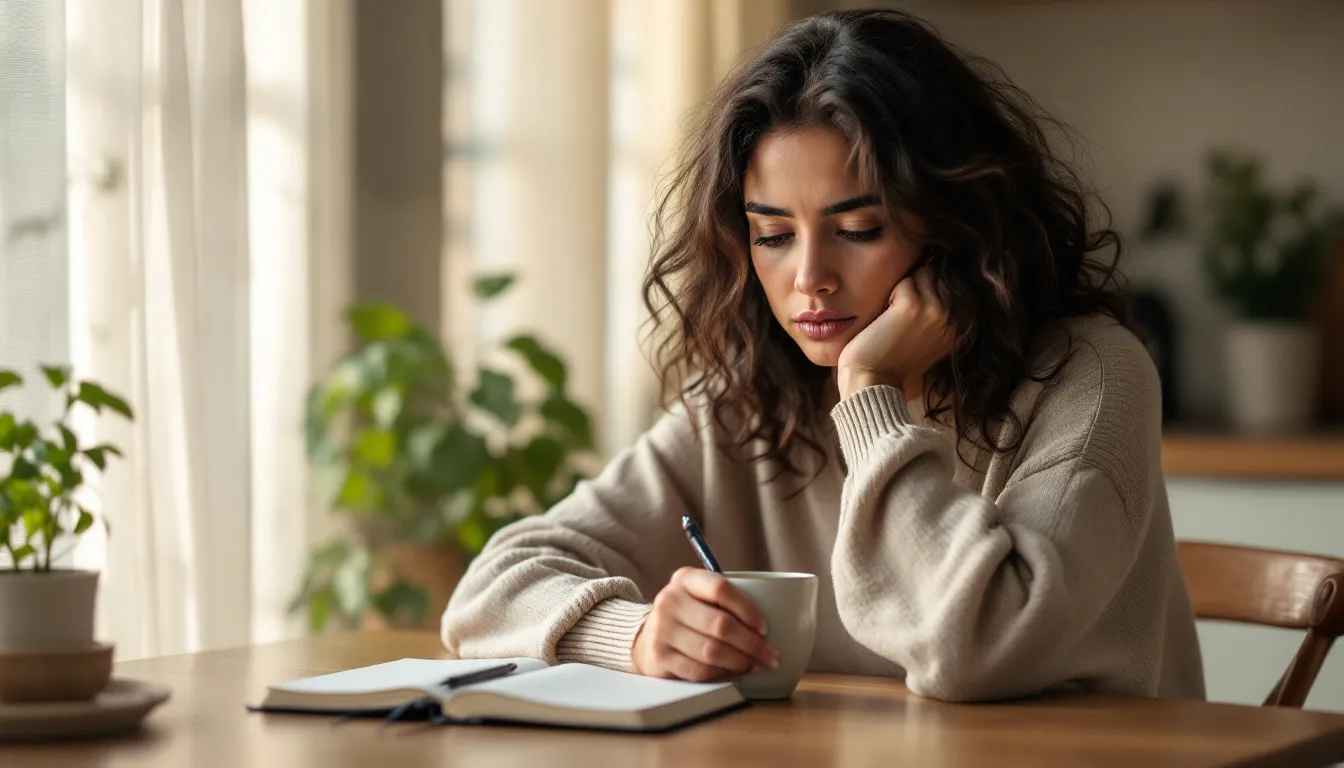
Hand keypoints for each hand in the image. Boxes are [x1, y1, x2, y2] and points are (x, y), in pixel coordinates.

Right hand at [631, 567, 778, 680]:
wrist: (647, 638)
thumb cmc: (689, 616)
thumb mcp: (701, 596)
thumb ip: (728, 600)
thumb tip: (776, 621)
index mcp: (686, 579)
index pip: (720, 588)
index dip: (747, 609)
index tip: (764, 628)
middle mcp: (669, 601)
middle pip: (720, 625)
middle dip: (752, 644)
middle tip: (771, 656)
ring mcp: (661, 629)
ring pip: (711, 651)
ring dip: (740, 662)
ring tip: (756, 665)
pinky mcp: (659, 657)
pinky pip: (699, 670)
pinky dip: (722, 674)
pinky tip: (734, 672)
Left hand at [837, 267, 952, 400]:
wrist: (874, 383)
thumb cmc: (895, 362)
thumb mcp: (930, 337)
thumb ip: (940, 311)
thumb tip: (936, 270)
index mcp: (964, 324)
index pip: (949, 282)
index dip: (925, 290)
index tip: (911, 317)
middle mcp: (956, 316)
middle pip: (935, 274)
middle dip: (915, 287)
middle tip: (899, 320)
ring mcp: (937, 310)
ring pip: (918, 275)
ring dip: (902, 291)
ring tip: (894, 320)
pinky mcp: (912, 305)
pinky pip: (901, 282)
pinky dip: (889, 297)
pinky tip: (886, 321)